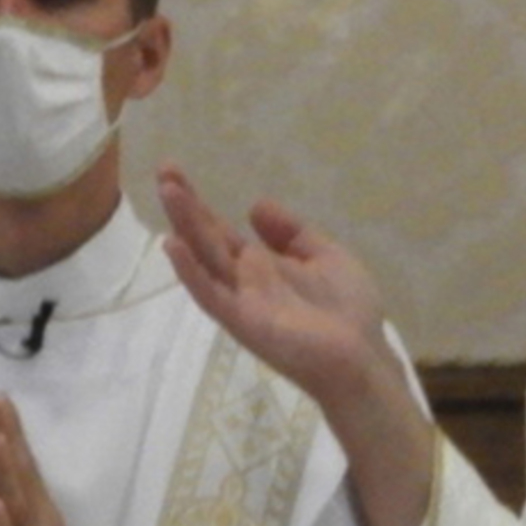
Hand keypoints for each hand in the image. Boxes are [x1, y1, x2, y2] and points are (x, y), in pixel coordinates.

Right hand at [157, 164, 436, 525]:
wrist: (361, 356)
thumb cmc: (348, 311)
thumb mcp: (326, 256)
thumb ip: (291, 232)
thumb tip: (254, 204)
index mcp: (261, 265)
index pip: (220, 230)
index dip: (199, 203)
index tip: (174, 171)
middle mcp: (243, 280)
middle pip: (206, 237)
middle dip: (185, 205)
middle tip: (164, 169)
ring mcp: (240, 300)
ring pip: (204, 258)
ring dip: (184, 227)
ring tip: (167, 192)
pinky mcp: (243, 321)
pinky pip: (211, 295)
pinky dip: (191, 272)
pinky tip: (174, 246)